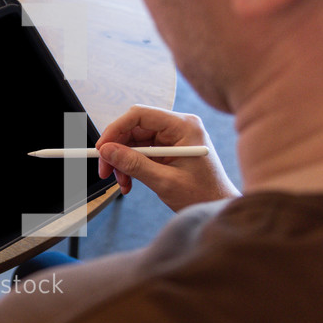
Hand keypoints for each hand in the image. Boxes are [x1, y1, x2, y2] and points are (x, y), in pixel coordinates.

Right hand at [97, 105, 239, 211]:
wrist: (220, 207)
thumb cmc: (205, 195)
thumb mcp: (165, 181)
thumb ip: (134, 165)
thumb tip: (108, 151)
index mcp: (184, 126)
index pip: (140, 115)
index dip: (116, 129)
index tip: (101, 148)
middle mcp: (178, 127)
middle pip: (134, 128)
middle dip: (117, 150)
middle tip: (105, 170)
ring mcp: (174, 138)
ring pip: (135, 142)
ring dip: (123, 162)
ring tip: (122, 182)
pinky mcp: (169, 150)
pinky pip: (142, 152)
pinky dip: (131, 167)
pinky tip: (129, 183)